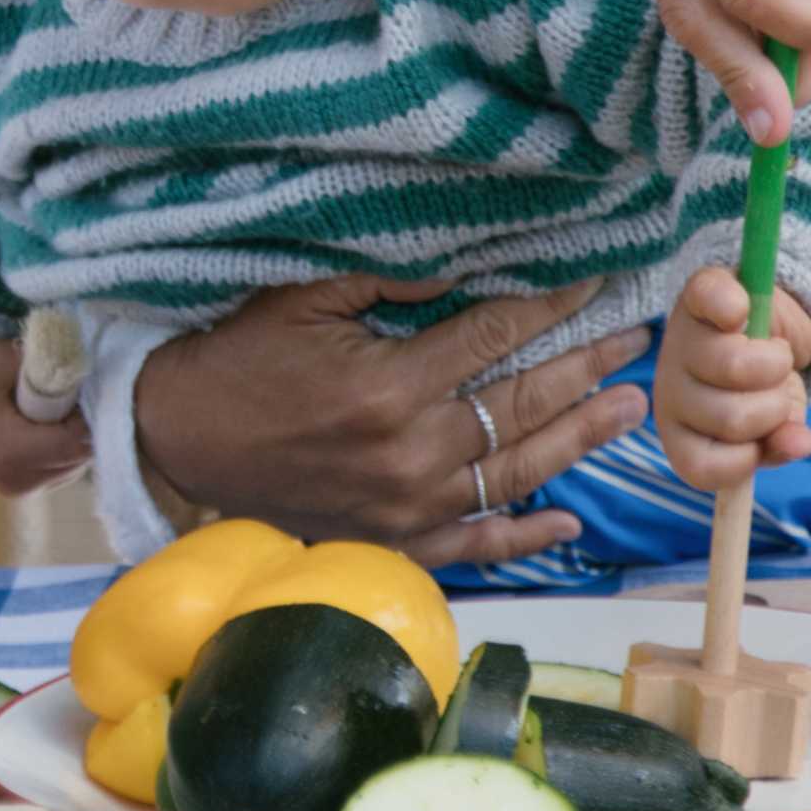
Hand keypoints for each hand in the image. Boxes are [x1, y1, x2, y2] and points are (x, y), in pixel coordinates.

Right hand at [0, 339, 91, 495]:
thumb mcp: (3, 358)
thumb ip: (46, 365)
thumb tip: (83, 372)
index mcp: (5, 449)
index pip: (74, 443)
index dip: (87, 414)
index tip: (80, 388)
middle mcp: (11, 480)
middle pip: (77, 459)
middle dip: (81, 427)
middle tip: (68, 397)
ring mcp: (14, 490)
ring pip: (72, 469)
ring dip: (72, 441)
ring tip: (51, 412)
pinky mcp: (16, 491)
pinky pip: (58, 473)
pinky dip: (60, 452)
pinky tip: (43, 428)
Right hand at [134, 273, 652, 570]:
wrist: (177, 437)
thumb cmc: (235, 358)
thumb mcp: (301, 299)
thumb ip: (385, 283)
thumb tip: (463, 265)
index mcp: (387, 385)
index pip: (492, 338)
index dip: (549, 308)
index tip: (592, 286)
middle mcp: (408, 452)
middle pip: (521, 404)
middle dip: (584, 366)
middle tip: (633, 341)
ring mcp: (404, 506)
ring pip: (514, 471)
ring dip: (579, 440)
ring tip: (630, 410)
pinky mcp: (390, 541)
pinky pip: (472, 545)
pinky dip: (521, 537)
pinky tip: (567, 522)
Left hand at [655, 267, 810, 489]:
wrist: (764, 327)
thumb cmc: (759, 388)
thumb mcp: (776, 424)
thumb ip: (781, 442)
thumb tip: (799, 442)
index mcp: (681, 431)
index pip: (702, 467)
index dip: (747, 458)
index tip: (765, 435)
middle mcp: (671, 389)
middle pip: (730, 418)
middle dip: (773, 407)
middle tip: (775, 389)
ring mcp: (680, 341)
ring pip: (734, 366)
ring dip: (776, 363)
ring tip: (774, 356)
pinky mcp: (695, 296)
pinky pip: (713, 299)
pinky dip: (734, 303)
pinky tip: (741, 311)